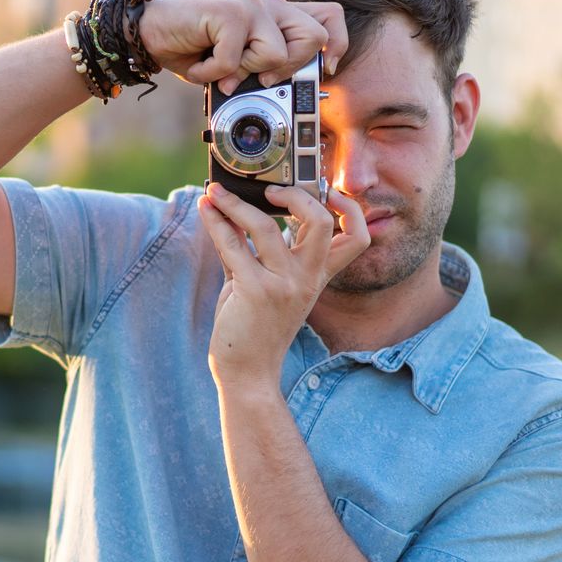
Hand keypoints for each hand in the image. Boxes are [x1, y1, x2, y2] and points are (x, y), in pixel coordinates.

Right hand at [140, 0, 347, 94]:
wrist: (149, 32)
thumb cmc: (192, 49)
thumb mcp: (237, 63)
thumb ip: (262, 68)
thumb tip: (283, 92)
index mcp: (276, 13)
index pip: (330, 18)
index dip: (335, 47)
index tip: (321, 71)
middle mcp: (269, 4)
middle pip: (315, 37)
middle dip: (289, 69)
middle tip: (258, 77)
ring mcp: (251, 6)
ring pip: (276, 54)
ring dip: (244, 72)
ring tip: (219, 68)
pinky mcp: (231, 13)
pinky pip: (236, 60)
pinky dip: (212, 74)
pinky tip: (199, 64)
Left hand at [196, 181, 370, 389]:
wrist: (248, 372)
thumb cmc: (254, 327)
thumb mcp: (264, 282)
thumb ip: (253, 248)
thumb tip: (233, 208)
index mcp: (317, 275)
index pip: (356, 237)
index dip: (350, 208)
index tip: (329, 189)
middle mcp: (306, 278)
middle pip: (321, 221)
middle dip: (295, 195)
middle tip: (269, 190)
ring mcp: (283, 285)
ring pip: (265, 226)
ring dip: (235, 204)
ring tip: (215, 192)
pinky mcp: (255, 291)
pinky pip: (233, 245)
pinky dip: (216, 223)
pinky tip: (206, 210)